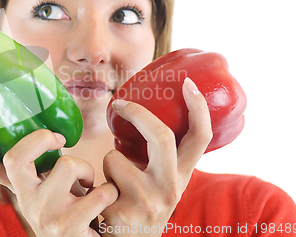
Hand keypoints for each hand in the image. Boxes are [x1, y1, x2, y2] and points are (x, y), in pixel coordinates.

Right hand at [0, 122, 118, 235]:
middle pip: (16, 158)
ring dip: (88, 170)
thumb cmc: (77, 214)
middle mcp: (26, 203)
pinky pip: (98, 191)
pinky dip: (109, 192)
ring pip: (67, 165)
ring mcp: (43, 216)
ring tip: (90, 187)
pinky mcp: (67, 227)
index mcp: (22, 190)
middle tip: (59, 140)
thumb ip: (46, 171)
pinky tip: (105, 204)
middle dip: (41, 138)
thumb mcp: (55, 191)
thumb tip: (51, 134)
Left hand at [100, 77, 212, 235]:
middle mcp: (171, 188)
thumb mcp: (160, 184)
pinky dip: (95, 184)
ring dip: (108, 165)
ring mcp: (147, 202)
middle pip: (161, 136)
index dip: (198, 109)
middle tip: (120, 103)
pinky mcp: (122, 212)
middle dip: (137, 113)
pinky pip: (99, 179)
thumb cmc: (141, 207)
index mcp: (182, 177)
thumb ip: (159, 159)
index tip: (188, 83)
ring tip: (113, 185)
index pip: (200, 139)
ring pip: (115, 156)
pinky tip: (104, 204)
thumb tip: (141, 116)